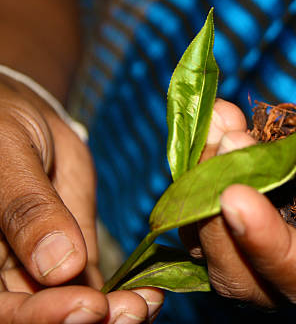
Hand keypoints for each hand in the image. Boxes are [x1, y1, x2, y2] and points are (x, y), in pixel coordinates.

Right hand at [0, 75, 162, 322]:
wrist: (27, 119)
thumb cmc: (4, 128)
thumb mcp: (10, 159)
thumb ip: (29, 211)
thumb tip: (60, 267)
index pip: (2, 309)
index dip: (41, 316)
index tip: (88, 305)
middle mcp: (5, 276)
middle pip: (42, 317)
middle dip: (88, 320)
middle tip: (131, 311)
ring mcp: (42, 270)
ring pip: (75, 308)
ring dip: (114, 314)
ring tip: (148, 304)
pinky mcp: (74, 260)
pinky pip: (97, 287)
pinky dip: (125, 296)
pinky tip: (152, 294)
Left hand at [187, 73, 295, 316]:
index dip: (263, 249)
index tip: (237, 198)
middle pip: (241, 268)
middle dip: (214, 219)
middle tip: (215, 157)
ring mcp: (291, 213)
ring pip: (224, 220)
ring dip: (205, 178)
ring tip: (217, 126)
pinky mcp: (283, 171)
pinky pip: (239, 168)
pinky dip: (223, 142)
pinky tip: (224, 111)